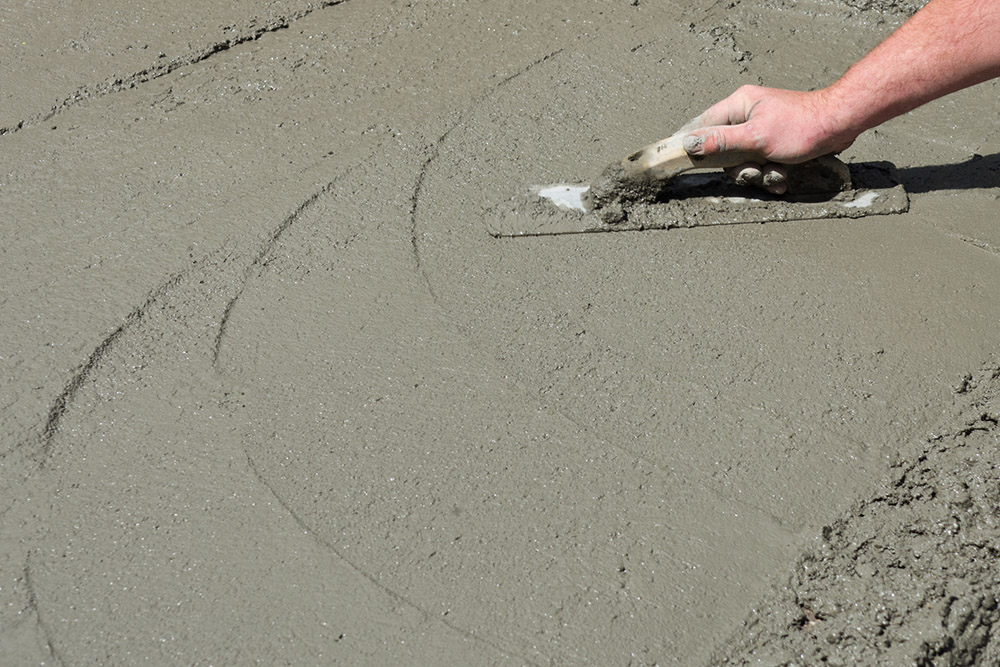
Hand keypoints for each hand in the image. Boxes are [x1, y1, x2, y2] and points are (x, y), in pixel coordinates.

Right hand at [680, 85, 857, 193]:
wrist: (840, 126)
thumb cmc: (801, 127)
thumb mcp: (755, 138)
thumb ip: (719, 142)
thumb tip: (687, 145)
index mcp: (738, 105)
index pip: (701, 124)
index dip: (689, 142)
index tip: (678, 159)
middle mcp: (746, 115)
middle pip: (723, 150)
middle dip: (739, 168)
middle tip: (754, 171)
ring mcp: (760, 129)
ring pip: (743, 161)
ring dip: (758, 173)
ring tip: (775, 173)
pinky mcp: (773, 142)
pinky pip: (760, 163)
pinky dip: (770, 173)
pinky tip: (782, 178)